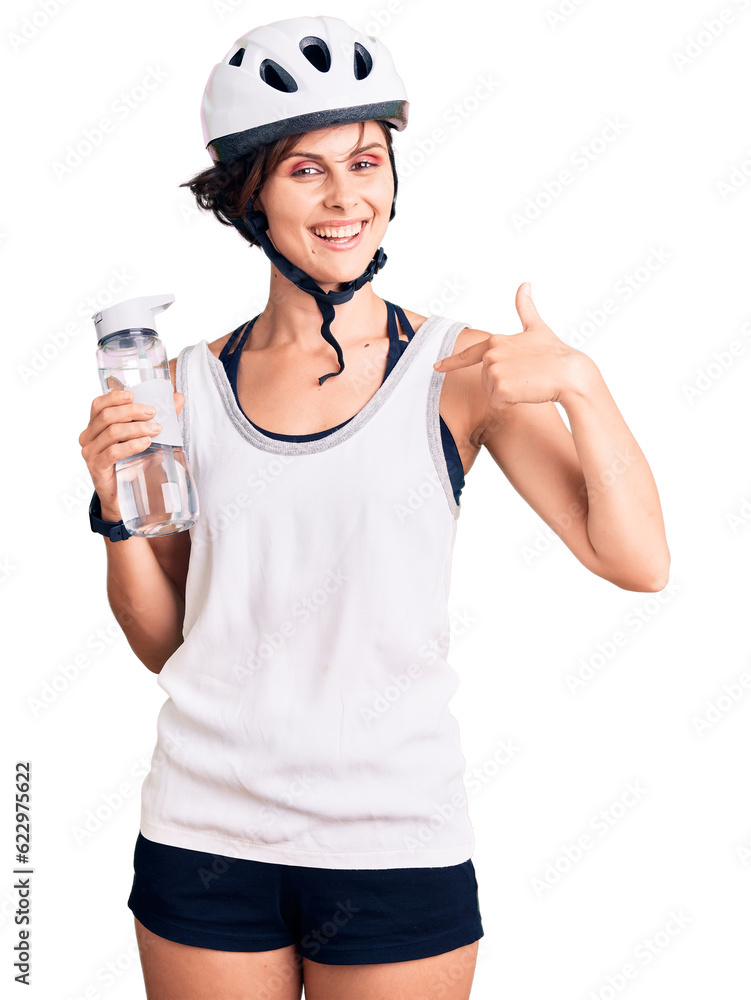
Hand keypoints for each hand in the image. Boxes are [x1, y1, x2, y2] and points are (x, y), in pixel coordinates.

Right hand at [79, 388, 184, 520]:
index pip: (98, 405)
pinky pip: (113, 452)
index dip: (114, 397)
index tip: (134, 395)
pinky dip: (131, 445)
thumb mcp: (142, 437)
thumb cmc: (131, 464)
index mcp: (95, 426)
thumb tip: (177, 398)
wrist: (122, 497)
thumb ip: (157, 417)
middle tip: (153, 413)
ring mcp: (90, 453)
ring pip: (112, 432)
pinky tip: (145, 443)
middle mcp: (88, 437)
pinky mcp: (96, 467)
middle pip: (107, 416)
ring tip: (156, 429)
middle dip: (132, 411)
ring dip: (137, 428)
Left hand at [432, 282, 583, 410]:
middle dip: (504, 383)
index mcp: (495, 341)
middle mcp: (491, 355)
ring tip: (527, 381)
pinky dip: (511, 403)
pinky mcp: (500, 390)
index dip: (451, 362)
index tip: (436, 367)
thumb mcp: (537, 328)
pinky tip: (526, 392)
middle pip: (486, 380)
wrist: (570, 373)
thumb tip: (525, 285)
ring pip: (491, 392)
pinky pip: (498, 404)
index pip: (468, 354)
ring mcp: (494, 372)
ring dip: (508, 393)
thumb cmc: (555, 353)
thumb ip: (525, 308)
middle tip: (526, 375)